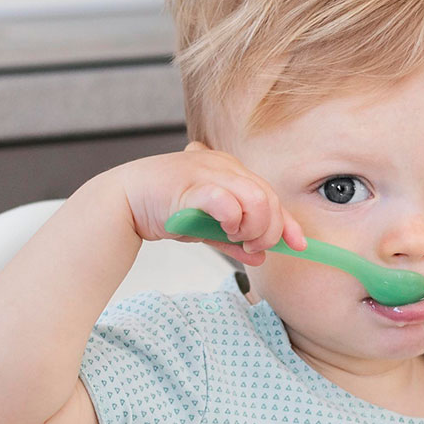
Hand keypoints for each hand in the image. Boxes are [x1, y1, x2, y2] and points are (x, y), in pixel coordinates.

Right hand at [119, 141, 305, 265]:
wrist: (125, 202)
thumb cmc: (165, 209)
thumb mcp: (208, 228)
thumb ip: (233, 240)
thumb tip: (259, 258)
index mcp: (231, 171)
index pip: (270, 196)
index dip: (287, 222)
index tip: (298, 245)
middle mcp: (225, 165)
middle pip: (268, 198)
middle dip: (269, 231)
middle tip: (253, 248)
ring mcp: (210, 172)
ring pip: (257, 198)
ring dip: (255, 227)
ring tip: (238, 239)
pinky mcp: (193, 184)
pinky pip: (227, 201)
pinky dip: (234, 219)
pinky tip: (226, 230)